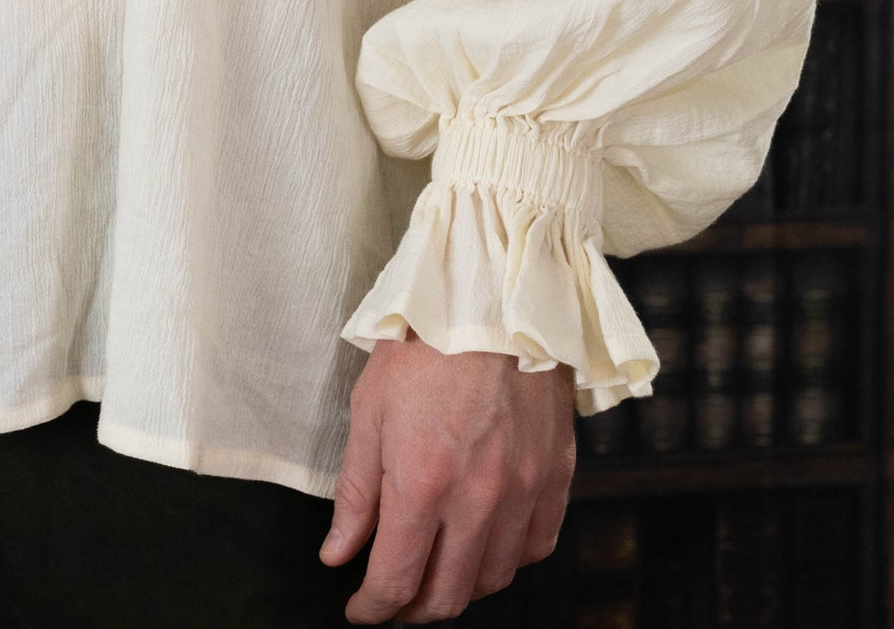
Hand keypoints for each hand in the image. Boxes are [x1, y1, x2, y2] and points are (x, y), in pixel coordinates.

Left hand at [321, 330, 575, 622]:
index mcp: (422, 481)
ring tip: (435, 571)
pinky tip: (485, 545)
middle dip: (413, 609)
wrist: (494, 296)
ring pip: (492, 578)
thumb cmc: (425, 343)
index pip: (395, 578)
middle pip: (447, 594)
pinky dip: (507, 559)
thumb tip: (337, 552)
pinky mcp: (556, 476)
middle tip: (393, 599)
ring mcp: (523, 490)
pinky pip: (535, 547)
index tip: (359, 610)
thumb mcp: (369, 408)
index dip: (373, 607)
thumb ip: (355, 490)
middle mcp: (478, 498)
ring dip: (459, 588)